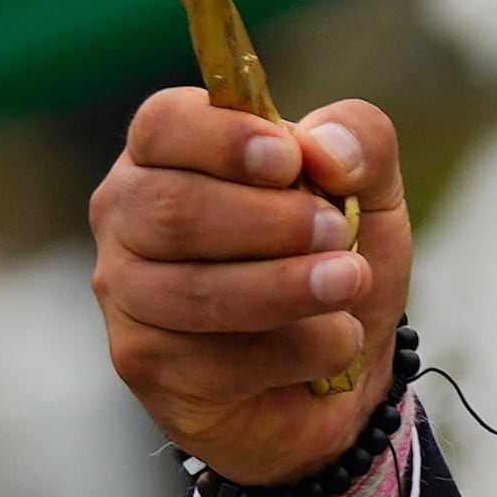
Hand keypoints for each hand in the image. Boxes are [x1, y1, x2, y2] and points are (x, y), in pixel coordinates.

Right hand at [89, 86, 412, 487]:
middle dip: (269, 221)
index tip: (289, 160)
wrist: (344, 371)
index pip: (163, 126)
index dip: (224, 139)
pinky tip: (335, 344)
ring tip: (350, 283)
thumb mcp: (369, 187)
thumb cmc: (334, 258)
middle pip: (173, 208)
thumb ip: (358, 140)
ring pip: (195, 292)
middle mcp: (127, 217)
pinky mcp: (146, 365)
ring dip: (286, 288)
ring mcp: (127, 295)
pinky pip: (217, 361)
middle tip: (336, 231)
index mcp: (166, 152)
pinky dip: (294, 351)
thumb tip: (324, 149)